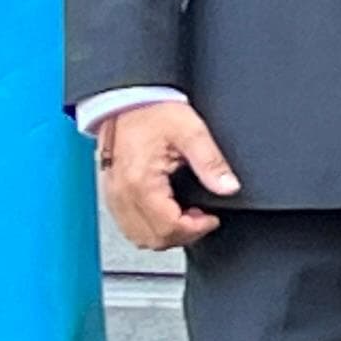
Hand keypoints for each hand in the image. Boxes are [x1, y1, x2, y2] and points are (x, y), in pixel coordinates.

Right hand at [97, 98, 237, 249]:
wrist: (127, 100)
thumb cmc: (153, 112)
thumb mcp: (192, 132)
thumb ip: (212, 163)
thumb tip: (228, 186)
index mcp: (141, 182)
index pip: (168, 227)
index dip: (196, 229)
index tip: (211, 219)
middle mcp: (122, 193)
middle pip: (153, 239)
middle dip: (183, 235)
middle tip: (201, 219)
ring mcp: (114, 195)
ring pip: (138, 237)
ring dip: (166, 234)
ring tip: (186, 216)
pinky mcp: (112, 193)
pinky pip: (128, 225)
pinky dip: (150, 226)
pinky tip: (167, 212)